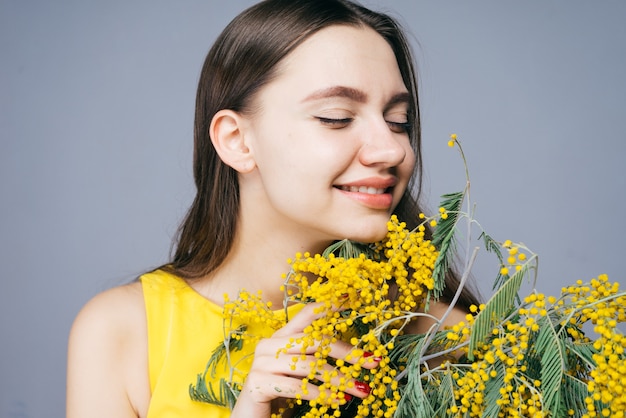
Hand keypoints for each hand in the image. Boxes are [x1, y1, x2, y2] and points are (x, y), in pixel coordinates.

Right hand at [231, 303, 376, 416]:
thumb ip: (319, 361)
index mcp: (281, 337)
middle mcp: (269, 344)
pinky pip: (297, 386)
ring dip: (339, 379)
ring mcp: (261, 362)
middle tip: (372, 363)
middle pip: (314, 340)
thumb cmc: (281, 396)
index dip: (329, 305)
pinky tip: (338, 401)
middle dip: (346, 353)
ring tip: (360, 390)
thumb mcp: (302, 374)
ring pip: (309, 365)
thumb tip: (358, 357)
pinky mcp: (257, 382)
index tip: (353, 299)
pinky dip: (321, 394)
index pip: (306, 314)